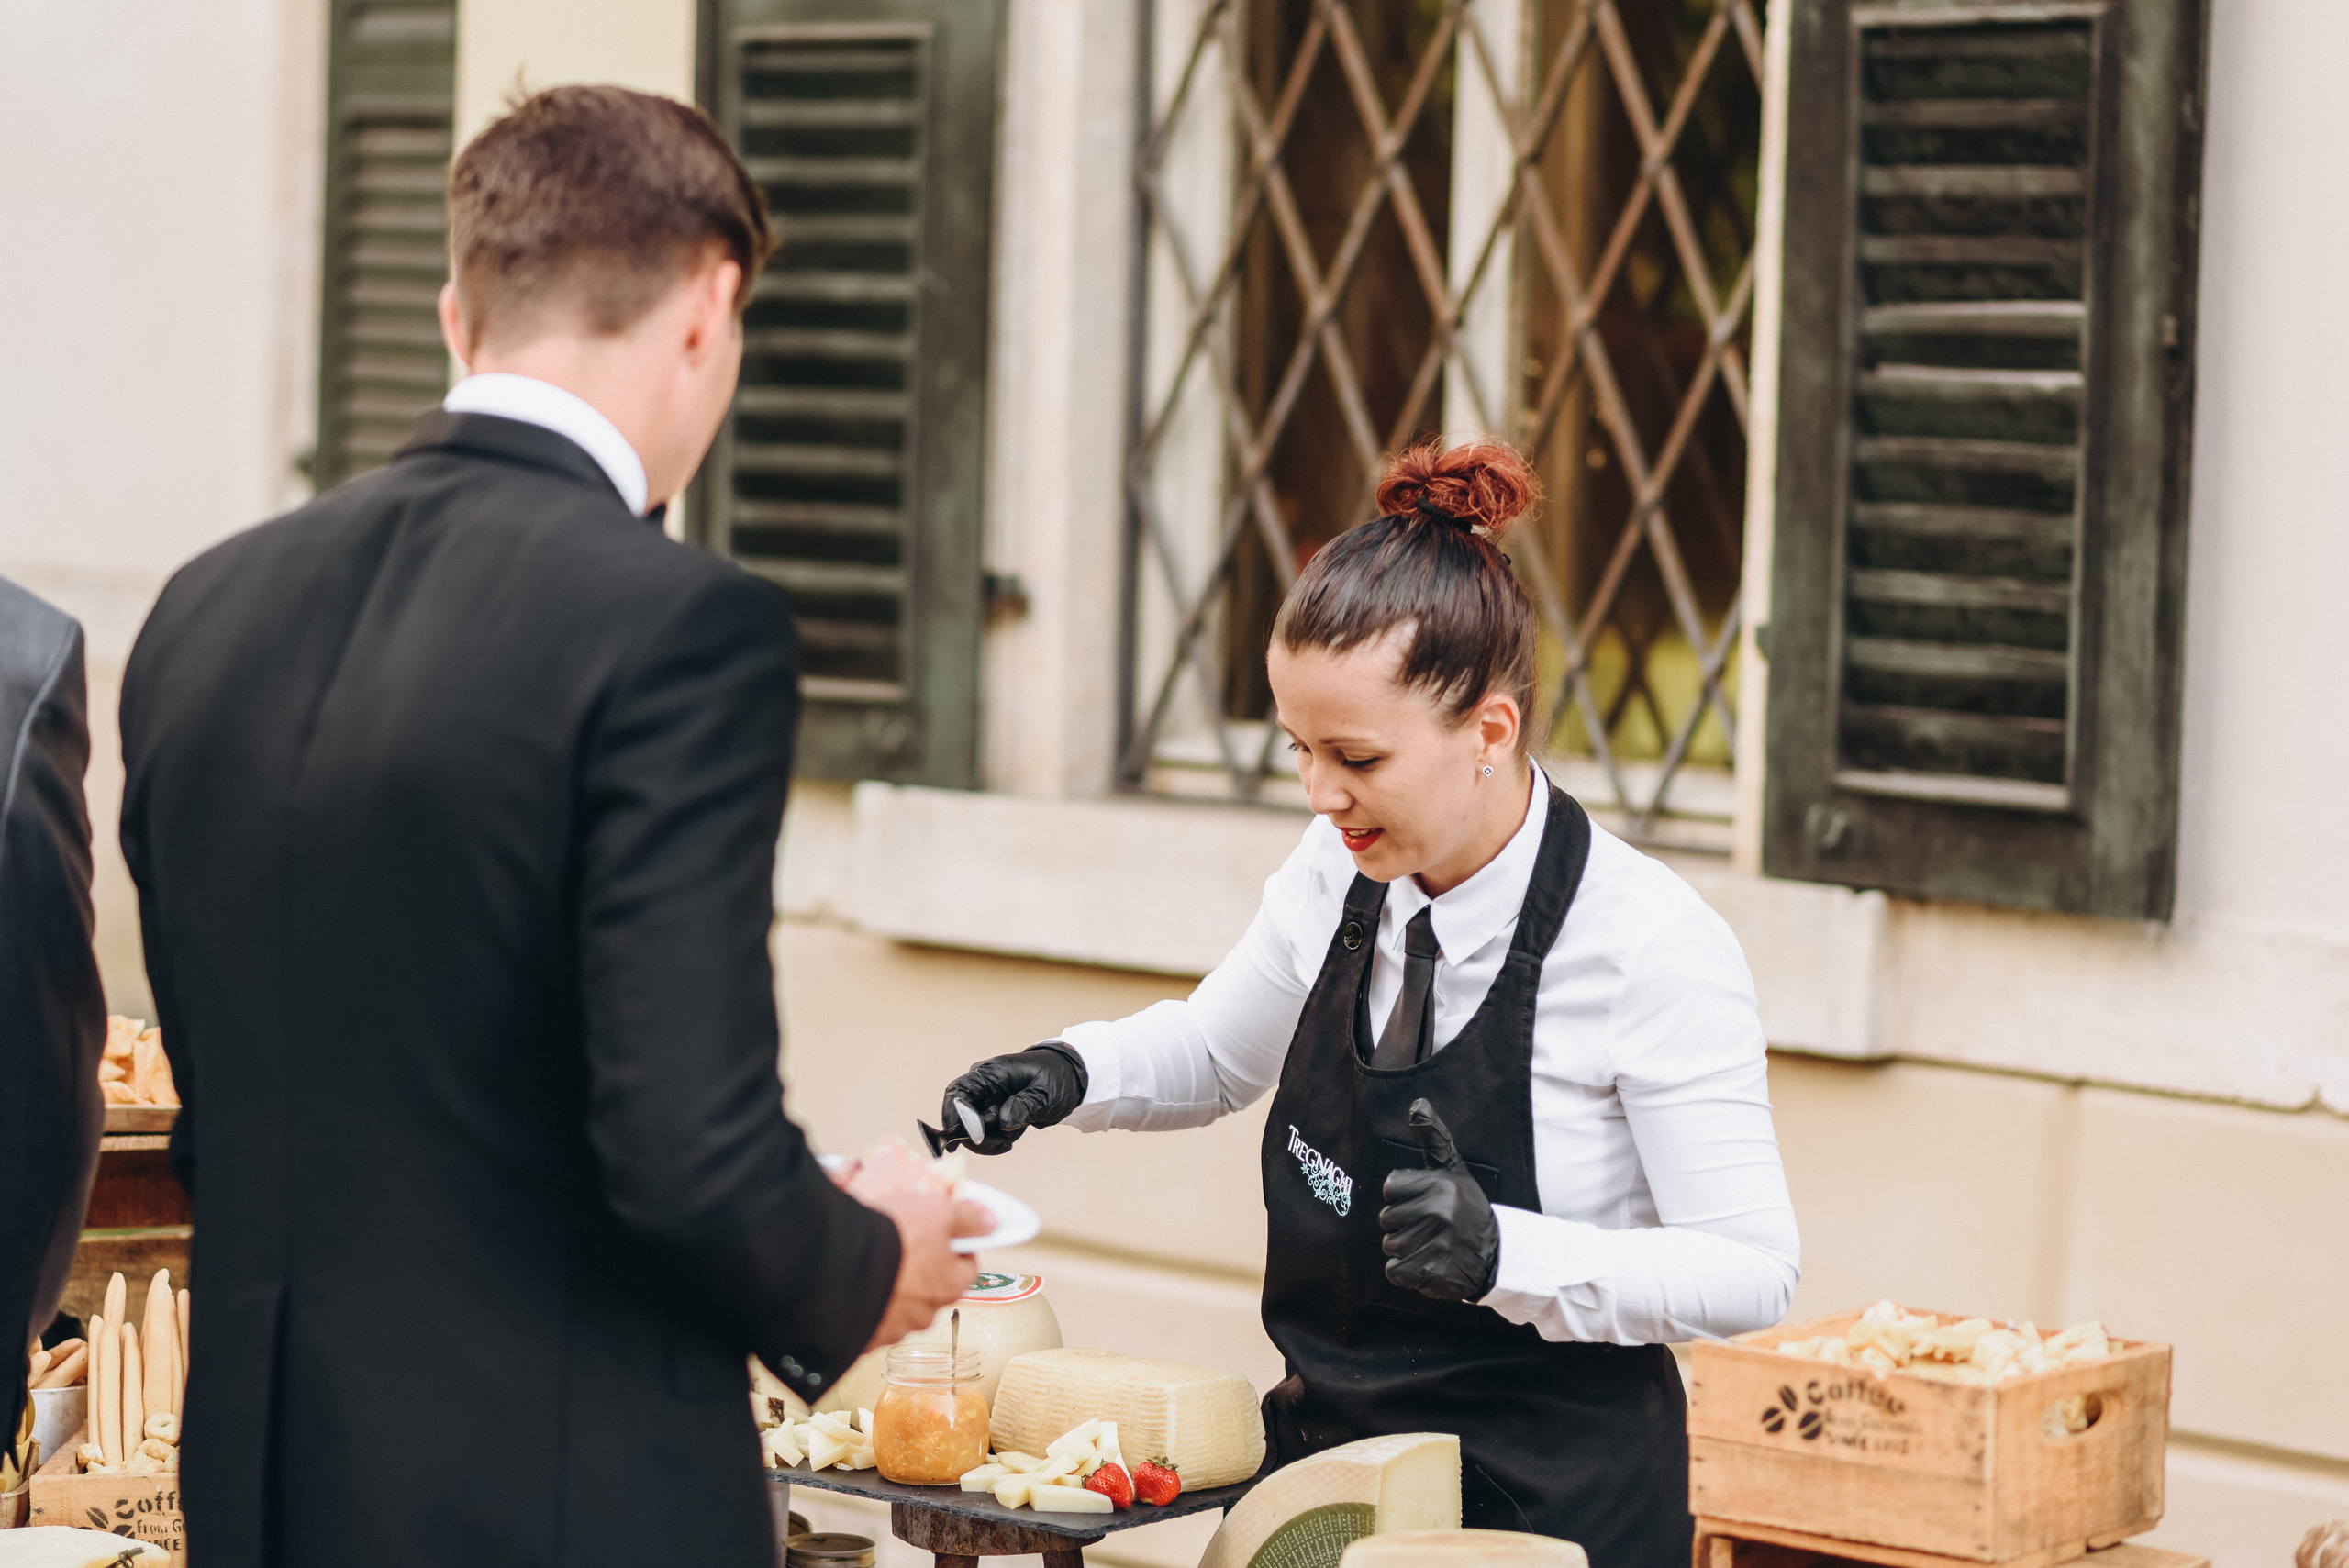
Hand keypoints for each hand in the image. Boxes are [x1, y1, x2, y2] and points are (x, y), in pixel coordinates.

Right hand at [844, 1141, 992, 1351]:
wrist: (833, 1265)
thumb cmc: (893, 1239)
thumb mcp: (938, 1212)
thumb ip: (968, 1218)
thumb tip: (991, 1223)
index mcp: (951, 1285)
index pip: (966, 1267)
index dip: (955, 1246)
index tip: (940, 1233)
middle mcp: (925, 1314)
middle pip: (931, 1288)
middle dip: (920, 1269)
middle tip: (901, 1244)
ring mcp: (891, 1329)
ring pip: (898, 1305)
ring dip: (890, 1288)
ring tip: (871, 1262)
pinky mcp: (859, 1337)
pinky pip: (866, 1317)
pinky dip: (863, 1303)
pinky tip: (852, 1283)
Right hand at [940, 1043, 1087, 1154]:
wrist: (1069, 1078)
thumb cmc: (1057, 1079)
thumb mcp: (1047, 1094)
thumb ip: (1024, 1107)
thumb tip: (1002, 1122)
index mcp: (992, 1073)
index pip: (958, 1091)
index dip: (953, 1115)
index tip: (963, 1139)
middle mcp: (983, 1085)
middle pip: (960, 1115)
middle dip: (976, 1136)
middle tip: (1002, 1143)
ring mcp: (986, 1099)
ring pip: (971, 1129)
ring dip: (990, 1140)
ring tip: (1014, 1136)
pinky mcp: (991, 1113)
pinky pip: (983, 1133)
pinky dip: (995, 1140)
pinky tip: (1012, 1136)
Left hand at [1379, 1098, 1500, 1301]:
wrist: (1498, 1256)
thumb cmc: (1468, 1210)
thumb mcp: (1454, 1171)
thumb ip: (1433, 1139)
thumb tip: (1417, 1104)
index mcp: (1439, 1185)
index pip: (1390, 1188)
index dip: (1404, 1199)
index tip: (1427, 1204)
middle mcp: (1438, 1212)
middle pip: (1387, 1219)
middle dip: (1405, 1226)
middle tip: (1433, 1229)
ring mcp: (1435, 1244)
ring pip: (1390, 1245)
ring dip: (1407, 1250)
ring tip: (1433, 1246)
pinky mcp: (1431, 1272)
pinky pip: (1394, 1271)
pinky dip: (1408, 1273)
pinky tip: (1430, 1265)